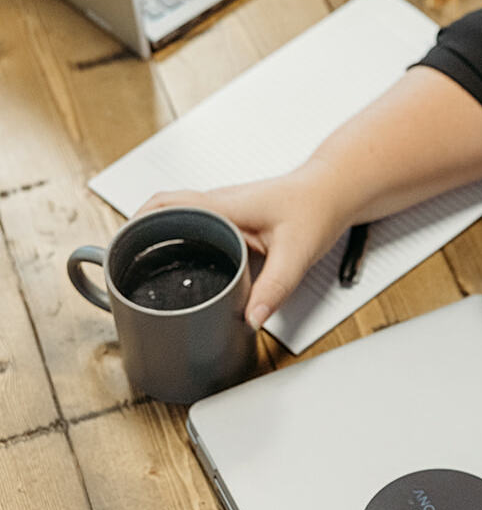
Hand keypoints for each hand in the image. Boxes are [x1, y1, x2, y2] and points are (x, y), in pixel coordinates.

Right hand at [136, 159, 349, 328]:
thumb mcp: (296, 254)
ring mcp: (224, 208)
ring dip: (158, 236)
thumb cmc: (317, 208)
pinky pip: (195, 224)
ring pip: (177, 217)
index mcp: (224, 206)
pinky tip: (183, 264)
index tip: (118, 249)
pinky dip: (180, 239)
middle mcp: (218, 202)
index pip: (163, 206)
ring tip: (144, 268)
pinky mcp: (233, 217)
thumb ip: (273, 288)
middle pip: (161, 211)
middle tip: (123, 265)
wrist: (335, 190)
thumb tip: (250, 319)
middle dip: (137, 234)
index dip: (135, 224)